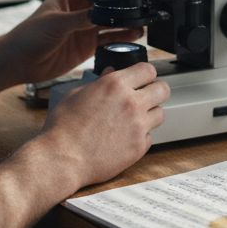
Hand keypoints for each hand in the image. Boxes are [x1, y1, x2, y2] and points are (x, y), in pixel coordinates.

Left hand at [2, 0, 143, 83]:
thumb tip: (101, 13)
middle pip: (106, 9)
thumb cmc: (28, 36)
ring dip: (124, 25)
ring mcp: (84, 29)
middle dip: (121, 11)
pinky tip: (131, 38)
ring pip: (110, 25)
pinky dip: (119, 40)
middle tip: (138, 12)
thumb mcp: (56, 23)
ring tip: (140, 26)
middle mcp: (79, 12)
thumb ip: (80, 18)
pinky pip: (107, 41)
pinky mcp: (86, 46)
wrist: (19, 63)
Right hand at [40, 62, 169, 186]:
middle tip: (146, 96)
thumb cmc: (63, 127)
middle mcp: (131, 102)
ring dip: (150, 114)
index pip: (148, 69)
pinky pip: (150, 136)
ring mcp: (138, 126)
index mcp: (115, 85)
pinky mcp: (139, 147)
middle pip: (163, 89)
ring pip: (160, 113)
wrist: (63, 158)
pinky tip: (126, 137)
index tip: (142, 79)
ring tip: (134, 119)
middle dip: (155, 90)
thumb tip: (110, 73)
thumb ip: (98, 82)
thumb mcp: (75, 95)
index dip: (146, 73)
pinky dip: (141, 136)